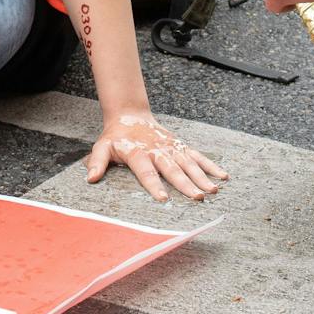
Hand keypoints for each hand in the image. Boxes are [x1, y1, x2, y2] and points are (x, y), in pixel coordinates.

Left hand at [86, 111, 227, 202]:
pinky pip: (197, 156)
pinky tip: (222, 176)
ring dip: (202, 177)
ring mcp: (171, 147)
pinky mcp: (180, 145)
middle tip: (197, 197)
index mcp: (138, 153)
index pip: (146, 171)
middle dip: (186, 184)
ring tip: (213, 190)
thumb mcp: (101, 147)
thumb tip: (90, 179)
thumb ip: (97, 162)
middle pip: (172, 169)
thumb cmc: (116, 137)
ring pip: (188, 163)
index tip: (163, 198)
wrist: (131, 115)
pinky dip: (210, 165)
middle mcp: (157, 150)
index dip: (154, 185)